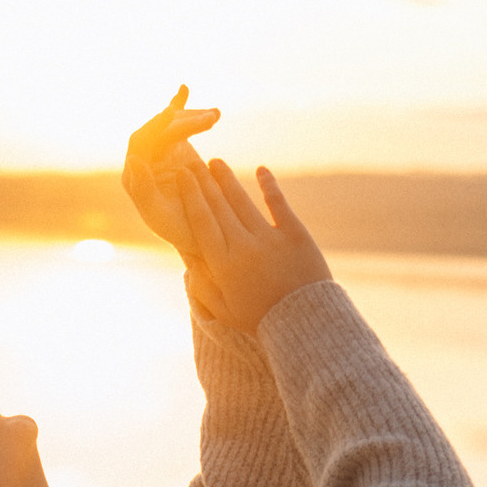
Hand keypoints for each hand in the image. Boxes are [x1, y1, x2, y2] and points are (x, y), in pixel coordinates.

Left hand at [121, 85, 220, 253]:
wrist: (199, 234)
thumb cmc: (177, 230)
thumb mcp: (160, 216)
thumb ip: (144, 189)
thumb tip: (134, 160)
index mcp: (135, 175)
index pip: (141, 144)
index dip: (158, 127)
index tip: (176, 115)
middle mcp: (144, 160)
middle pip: (159, 130)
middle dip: (184, 121)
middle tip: (211, 119)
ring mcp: (160, 152)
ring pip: (171, 125)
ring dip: (192, 116)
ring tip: (215, 115)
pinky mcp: (176, 149)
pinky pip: (176, 124)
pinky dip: (180, 106)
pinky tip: (183, 89)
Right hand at [163, 158, 330, 333]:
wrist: (304, 323)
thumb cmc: (259, 319)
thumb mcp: (223, 310)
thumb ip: (202, 284)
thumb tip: (186, 257)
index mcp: (222, 265)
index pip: (201, 222)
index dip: (190, 196)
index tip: (182, 178)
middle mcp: (243, 246)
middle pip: (218, 207)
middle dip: (203, 182)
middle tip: (192, 163)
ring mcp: (270, 238)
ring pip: (242, 202)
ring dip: (227, 180)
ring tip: (216, 163)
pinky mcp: (295, 235)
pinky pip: (278, 204)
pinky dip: (269, 186)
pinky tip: (261, 170)